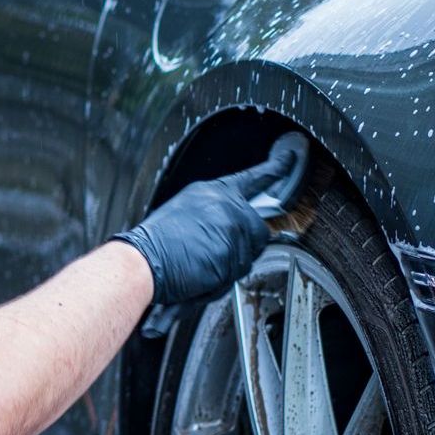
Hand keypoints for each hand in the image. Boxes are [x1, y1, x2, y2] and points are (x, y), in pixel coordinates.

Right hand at [113, 147, 297, 305]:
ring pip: (249, 253)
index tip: (292, 155)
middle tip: (212, 254)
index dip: (277, 168)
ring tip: (198, 264)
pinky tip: (199, 274)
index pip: (253, 177)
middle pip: (257, 227)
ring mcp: (231, 226)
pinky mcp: (233, 249)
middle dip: (241, 246)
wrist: (141, 261)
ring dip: (229, 265)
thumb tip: (228, 232)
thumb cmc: (155, 245)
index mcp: (211, 191)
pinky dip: (221, 279)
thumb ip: (213, 218)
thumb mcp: (184, 216)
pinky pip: (238, 271)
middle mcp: (225, 204)